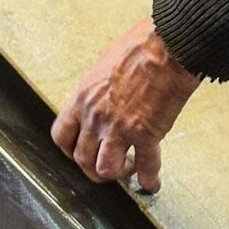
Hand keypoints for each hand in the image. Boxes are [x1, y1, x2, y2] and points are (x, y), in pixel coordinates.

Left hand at [50, 16, 200, 193]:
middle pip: (82, 158)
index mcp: (84, 97)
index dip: (70, 150)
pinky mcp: (146, 134)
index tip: (81, 152)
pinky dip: (149, 180)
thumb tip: (107, 93)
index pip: (62, 136)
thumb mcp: (106, 63)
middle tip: (107, 165)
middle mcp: (96, 116)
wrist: (167, 45)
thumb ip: (101, 87)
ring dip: (117, 173)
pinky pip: (145, 167)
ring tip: (128, 169)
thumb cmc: (141, 45)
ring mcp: (120, 128)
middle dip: (93, 168)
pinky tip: (152, 183)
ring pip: (106, 169)